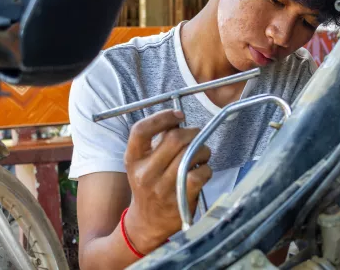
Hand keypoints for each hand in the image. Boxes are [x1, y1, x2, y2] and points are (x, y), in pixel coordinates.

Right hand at [122, 109, 211, 253]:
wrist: (147, 223)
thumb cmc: (149, 186)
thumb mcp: (142, 163)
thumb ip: (156, 142)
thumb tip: (178, 120)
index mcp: (133, 159)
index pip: (141, 130)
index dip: (162, 117)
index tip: (178, 115)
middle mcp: (144, 173)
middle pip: (174, 138)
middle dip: (192, 132)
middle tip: (196, 136)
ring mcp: (162, 187)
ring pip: (191, 153)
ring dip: (203, 149)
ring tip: (201, 154)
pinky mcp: (180, 198)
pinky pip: (200, 173)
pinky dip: (206, 168)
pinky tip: (202, 170)